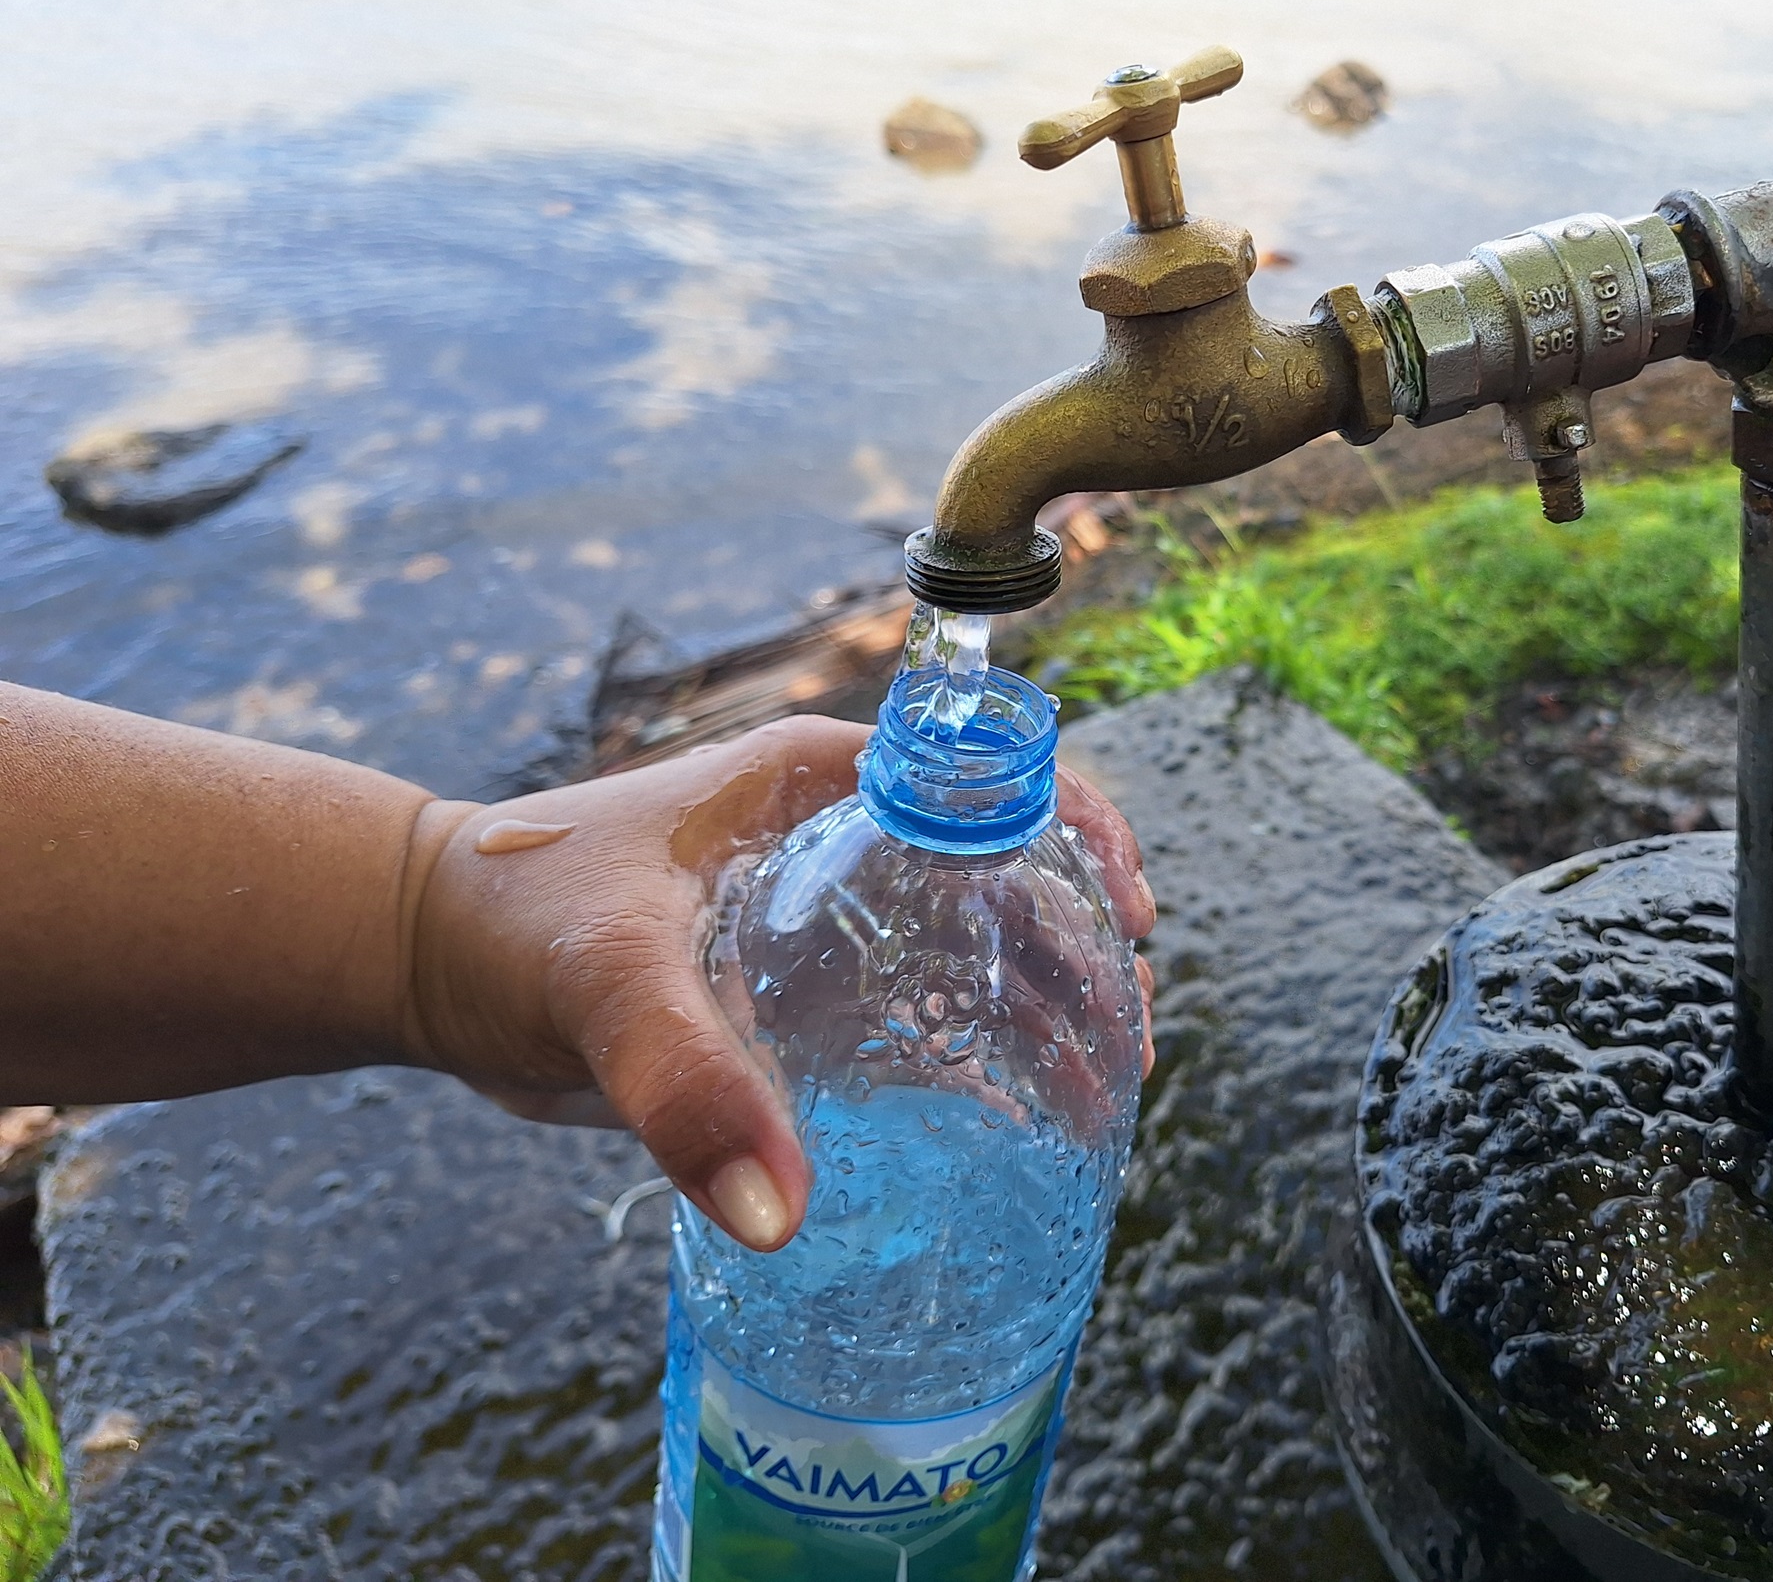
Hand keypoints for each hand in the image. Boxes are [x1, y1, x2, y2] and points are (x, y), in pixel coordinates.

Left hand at [399, 716, 1153, 1251]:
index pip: (992, 777)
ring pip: (978, 954)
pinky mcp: (800, 992)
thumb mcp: (602, 980)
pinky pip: (919, 1021)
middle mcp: (842, 834)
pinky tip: (1026, 1126)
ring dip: (1048, 1016)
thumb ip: (686, 1084)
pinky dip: (982, 1065)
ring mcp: (828, 915)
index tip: (1130, 917)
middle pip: (1010, 878)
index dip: (1082, 833)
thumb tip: (781, 1213)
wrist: (423, 960)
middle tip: (1130, 1049)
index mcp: (818, 781)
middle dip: (1085, 954)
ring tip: (1104, 1099)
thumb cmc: (506, 919)